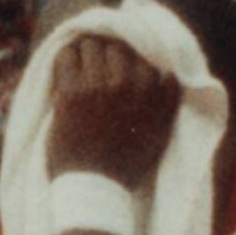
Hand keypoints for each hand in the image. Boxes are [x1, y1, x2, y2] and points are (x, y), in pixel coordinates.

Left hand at [43, 33, 181, 189]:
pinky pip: (67, 56)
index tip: (121, 65)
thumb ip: (167, 102)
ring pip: (91, 45)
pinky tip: (66, 70)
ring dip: (86, 54)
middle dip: (108, 53)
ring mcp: (97, 87)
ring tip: (82, 66)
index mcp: (151, 93)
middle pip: (117, 46)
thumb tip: (170, 73)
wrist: (94, 189)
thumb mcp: (159, 134)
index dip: (131, 58)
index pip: (143, 55)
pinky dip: (65, 59)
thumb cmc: (126, 165)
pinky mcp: (70, 93)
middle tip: (99, 65)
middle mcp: (127, 85)